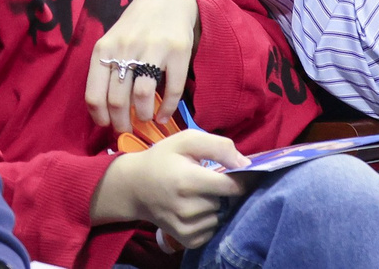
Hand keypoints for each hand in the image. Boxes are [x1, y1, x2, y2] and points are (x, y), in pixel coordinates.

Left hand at [84, 0, 198, 135]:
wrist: (165, 1)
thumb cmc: (134, 29)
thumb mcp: (112, 44)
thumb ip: (106, 71)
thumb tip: (106, 113)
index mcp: (105, 49)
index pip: (94, 95)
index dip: (100, 117)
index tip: (107, 126)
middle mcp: (126, 48)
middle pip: (118, 100)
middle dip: (122, 122)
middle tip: (127, 129)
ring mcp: (153, 48)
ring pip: (142, 95)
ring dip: (143, 115)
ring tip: (145, 119)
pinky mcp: (178, 50)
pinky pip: (172, 87)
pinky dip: (168, 107)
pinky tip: (165, 115)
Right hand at [88, 133, 245, 248]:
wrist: (133, 187)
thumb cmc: (162, 159)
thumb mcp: (187, 140)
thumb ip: (219, 147)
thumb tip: (245, 163)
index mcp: (188, 181)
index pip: (233, 186)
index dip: (244, 177)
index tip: (242, 170)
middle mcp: (187, 208)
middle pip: (228, 201)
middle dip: (227, 190)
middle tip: (214, 179)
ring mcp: (184, 226)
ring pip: (221, 216)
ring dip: (219, 205)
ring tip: (204, 193)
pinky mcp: (184, 239)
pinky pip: (212, 231)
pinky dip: (211, 220)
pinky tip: (201, 208)